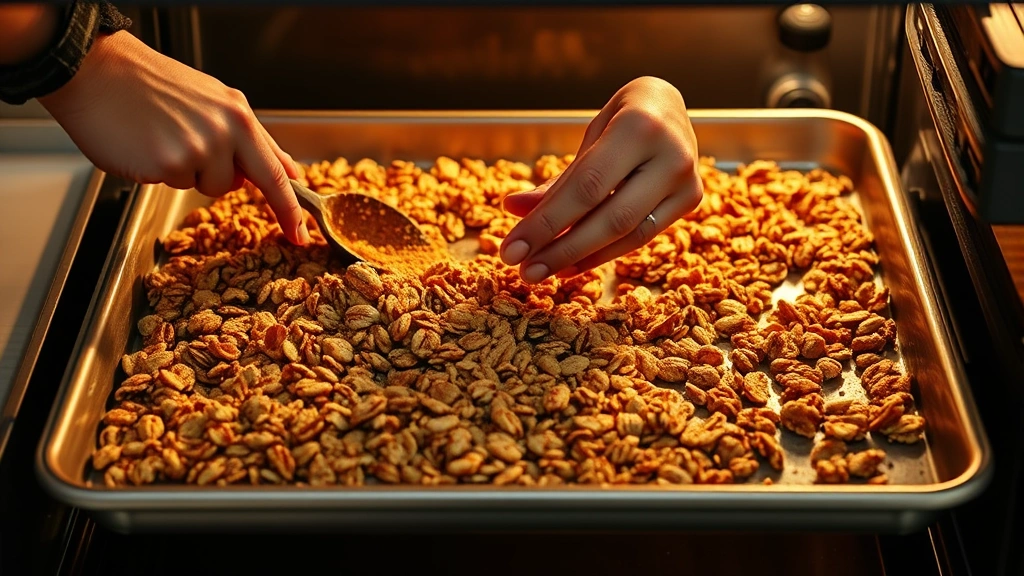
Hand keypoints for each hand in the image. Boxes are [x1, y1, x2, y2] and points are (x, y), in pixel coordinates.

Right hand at [37, 31, 308, 244]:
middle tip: (263, 208)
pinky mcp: (166, 165)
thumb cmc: (152, 85)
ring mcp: (196, 150)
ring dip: (191, 173)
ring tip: (166, 140)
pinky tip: (148, 145)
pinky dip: (162, 172)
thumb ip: (250, 138)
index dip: (291, 207)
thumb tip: (285, 169)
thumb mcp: (213, 101)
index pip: (275, 170)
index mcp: (238, 115)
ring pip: (208, 187)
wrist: (96, 71)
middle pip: (249, 183)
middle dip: (256, 197)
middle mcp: (224, 132)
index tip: (301, 232)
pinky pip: (174, 185)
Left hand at [499, 76, 701, 282]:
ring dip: (581, 258)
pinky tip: (571, 265)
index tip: (511, 250)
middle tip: (524, 271)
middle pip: (611, 217)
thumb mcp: (589, 137)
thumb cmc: (621, 118)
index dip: (547, 223)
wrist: (670, 105)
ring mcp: (687, 180)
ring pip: (629, 235)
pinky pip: (642, 237)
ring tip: (542, 271)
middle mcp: (672, 154)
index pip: (586, 187)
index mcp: (640, 126)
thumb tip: (512, 209)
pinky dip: (604, 254)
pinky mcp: (691, 200)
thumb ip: (558, 179)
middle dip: (561, 249)